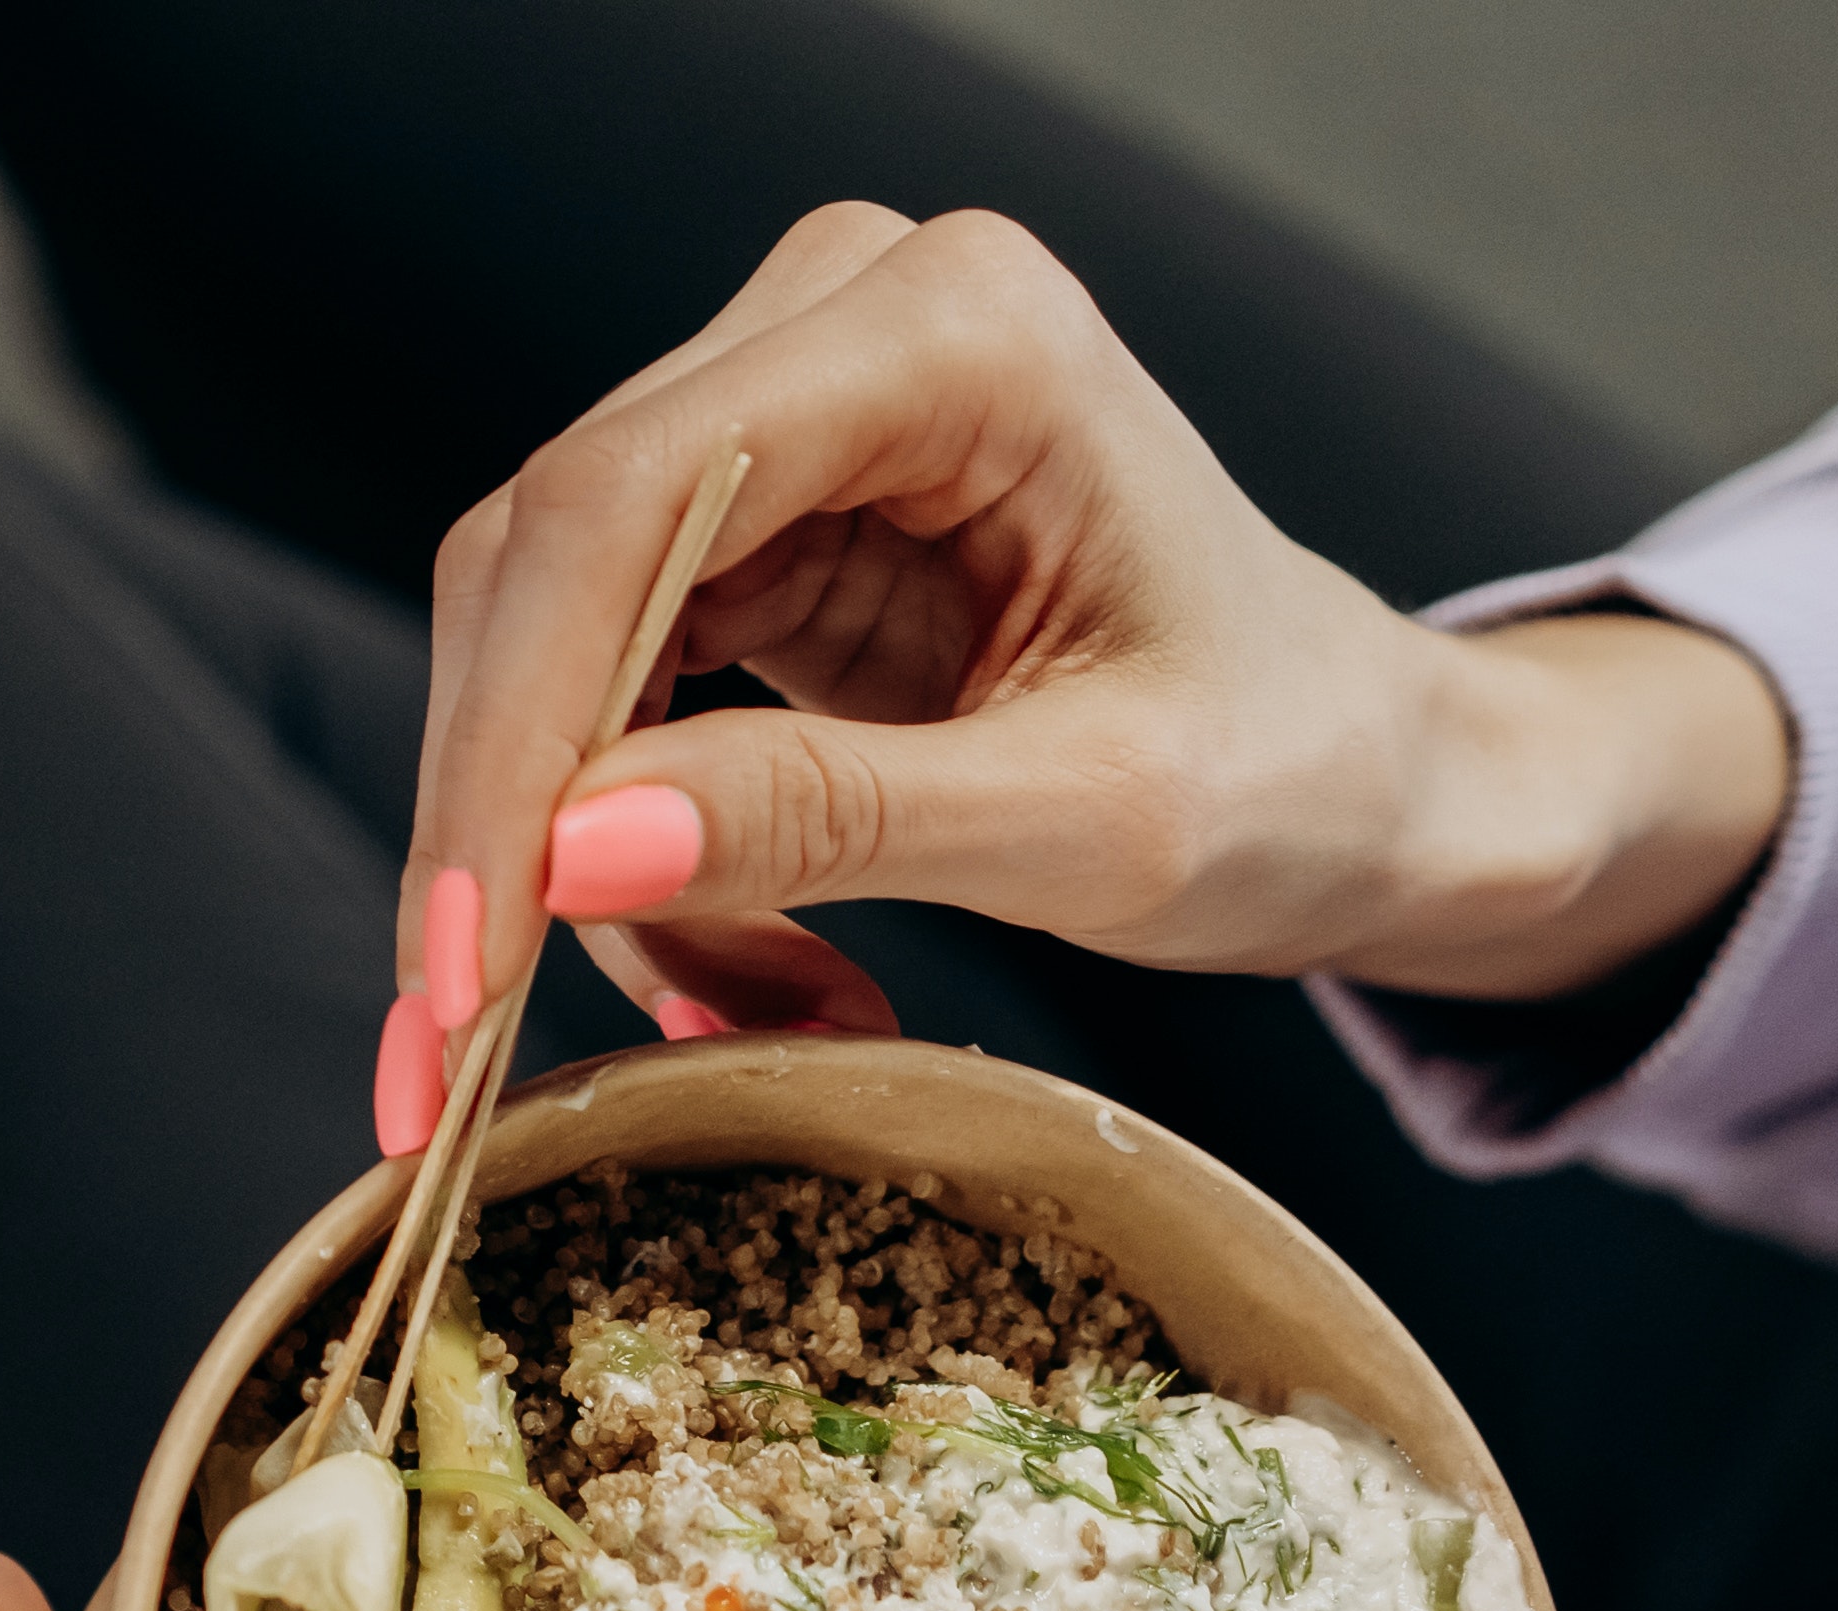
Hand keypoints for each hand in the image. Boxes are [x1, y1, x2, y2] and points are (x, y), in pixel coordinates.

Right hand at [402, 202, 1787, 1028]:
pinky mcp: (752, 527)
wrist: (1367, 775)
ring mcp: (786, 417)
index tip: (470, 955)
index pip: (627, 500)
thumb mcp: (1090, 825)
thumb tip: (565, 853)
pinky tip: (731, 968)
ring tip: (735, 1012)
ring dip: (582, 869)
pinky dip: (629, 861)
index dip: (512, 732)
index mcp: (958, 332)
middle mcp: (845, 325)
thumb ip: (830, 822)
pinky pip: (595, 697)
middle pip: (546, 563)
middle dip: (511, 829)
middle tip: (482, 1057)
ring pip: (540, 647)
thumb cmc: (1293, 771)